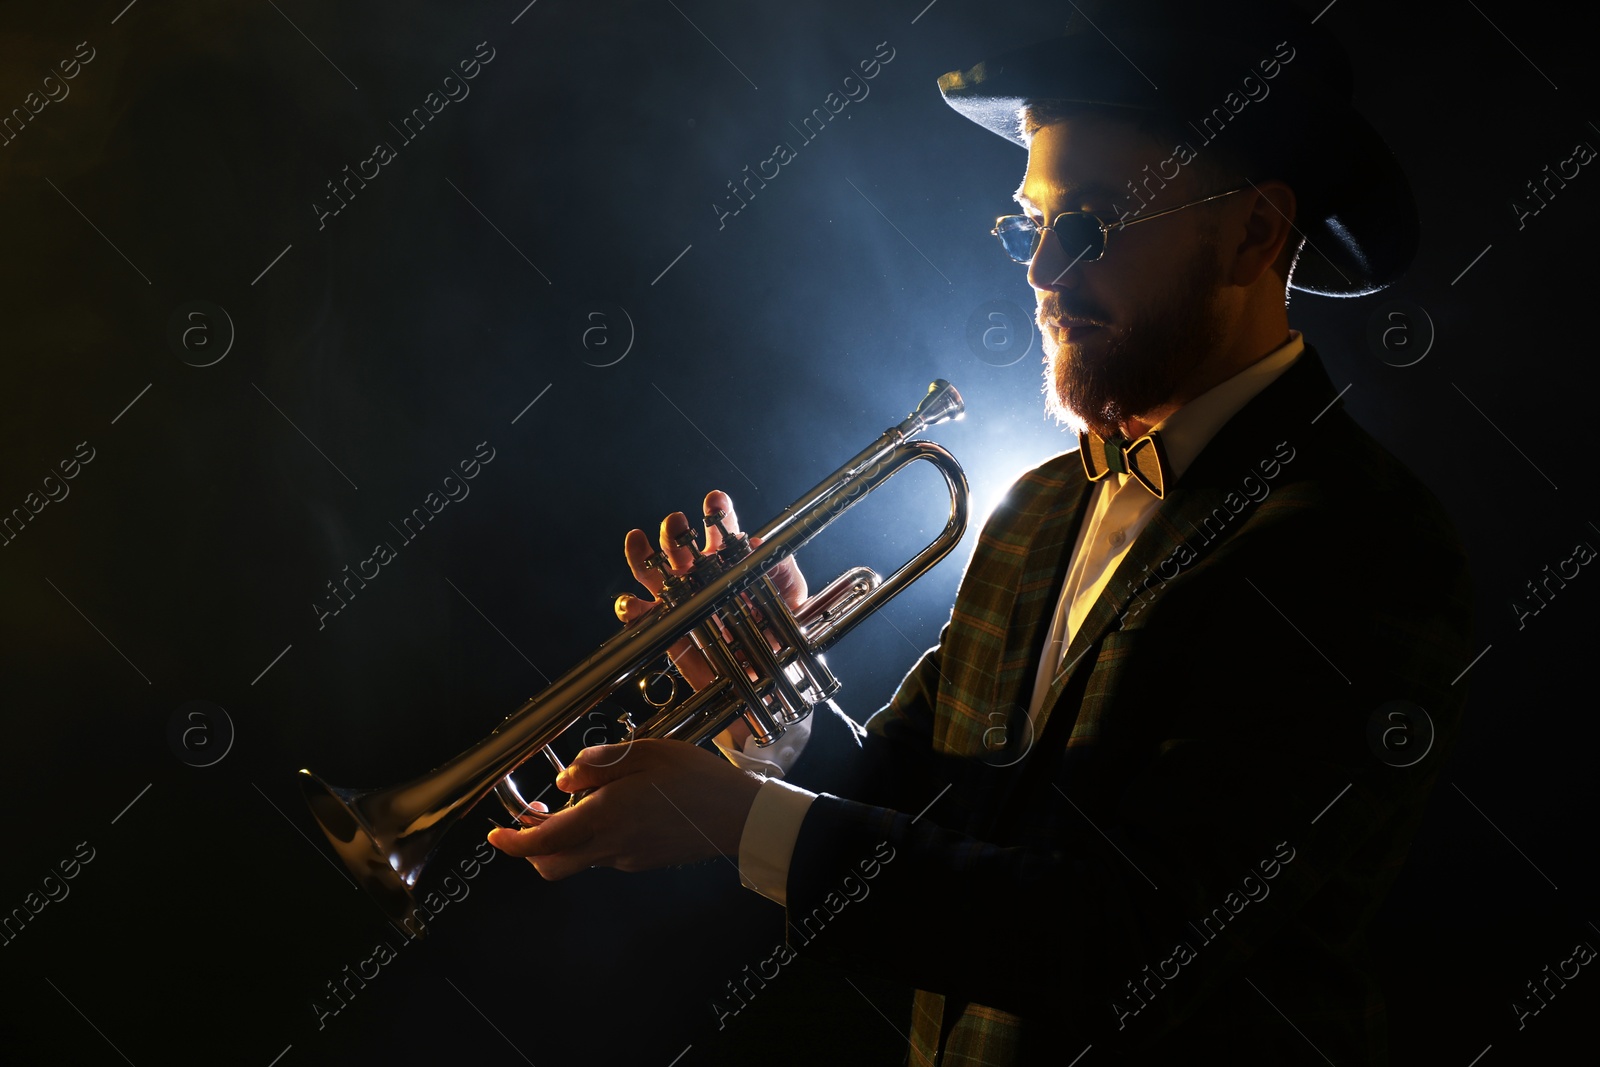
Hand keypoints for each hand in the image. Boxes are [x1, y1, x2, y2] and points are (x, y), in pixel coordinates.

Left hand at [485, 739, 763, 878]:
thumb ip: (599, 763)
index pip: (541, 842)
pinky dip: (597, 836)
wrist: (739, 817)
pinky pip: (606, 853)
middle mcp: (610, 846)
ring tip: (585, 799)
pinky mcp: (644, 861)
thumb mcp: (646, 753)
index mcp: (605, 817)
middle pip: (551, 865)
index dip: (511, 843)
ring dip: (568, 837)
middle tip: (532, 819)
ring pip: (579, 858)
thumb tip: (565, 778)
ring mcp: (628, 858)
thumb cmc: (697, 780)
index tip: (496, 834)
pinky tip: (619, 807)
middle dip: (532, 849)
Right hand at [612, 490, 807, 746]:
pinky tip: (630, 602)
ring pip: (657, 577)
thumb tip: (756, 544)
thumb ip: (782, 572)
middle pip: (683, 550)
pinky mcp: (670, 634)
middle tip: (676, 524)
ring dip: (645, 558)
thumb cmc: (783, 637)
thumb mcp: (793, 601)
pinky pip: (646, 620)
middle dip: (677, 533)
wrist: (770, 684)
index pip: (722, 535)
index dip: (718, 516)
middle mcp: (705, 581)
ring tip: (638, 542)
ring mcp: (684, 605)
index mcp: (734, 568)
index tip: (715, 501)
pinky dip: (633, 610)